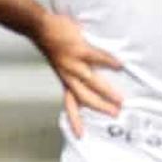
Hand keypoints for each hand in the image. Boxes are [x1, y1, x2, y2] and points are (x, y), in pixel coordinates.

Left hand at [35, 11, 123, 136]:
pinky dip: (109, 62)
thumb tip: (90, 76)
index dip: (74, 120)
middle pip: (84, 98)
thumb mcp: (61, 63)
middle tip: (115, 114)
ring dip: (107, 93)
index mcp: (65, 79)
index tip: (81, 135)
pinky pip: (97, 58)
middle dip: (100, 108)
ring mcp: (74, 63)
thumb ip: (73, 72)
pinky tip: (120, 65)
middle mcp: (68, 75)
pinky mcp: (79, 49)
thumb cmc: (52, 42)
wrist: (39, 27)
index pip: (69, 103)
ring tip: (121, 99)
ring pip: (92, 82)